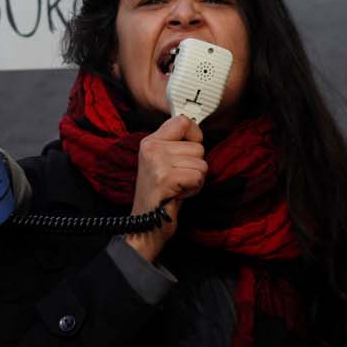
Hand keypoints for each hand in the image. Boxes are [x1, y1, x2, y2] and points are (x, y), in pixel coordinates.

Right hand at [127, 114, 206, 261]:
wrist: (144, 225)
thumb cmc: (160, 195)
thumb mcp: (162, 163)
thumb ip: (175, 145)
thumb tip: (196, 131)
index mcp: (150, 142)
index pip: (183, 121)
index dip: (195, 136)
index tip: (189, 153)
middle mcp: (151, 148)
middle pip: (198, 146)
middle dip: (195, 166)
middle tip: (178, 179)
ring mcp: (157, 162)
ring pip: (201, 163)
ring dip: (195, 179)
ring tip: (178, 187)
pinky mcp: (165, 178)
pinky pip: (198, 177)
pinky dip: (194, 189)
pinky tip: (179, 194)